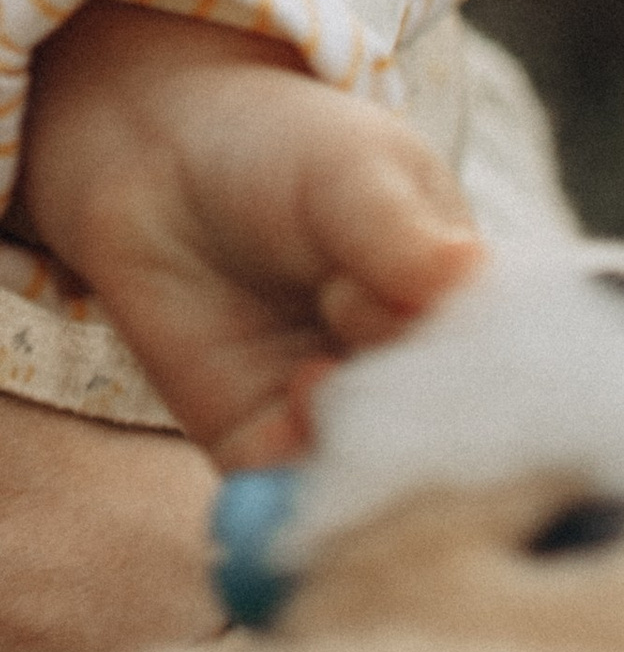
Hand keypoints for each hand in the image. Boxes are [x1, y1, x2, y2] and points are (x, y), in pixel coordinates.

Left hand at [19, 0, 482, 468]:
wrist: (157, 153)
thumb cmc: (278, 149)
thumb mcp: (349, 172)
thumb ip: (396, 234)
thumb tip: (463, 273)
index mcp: (464, 313)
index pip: (494, 372)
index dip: (458, 360)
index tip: (400, 306)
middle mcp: (412, 380)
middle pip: (436, 442)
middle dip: (400, 409)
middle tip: (345, 329)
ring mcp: (341, 421)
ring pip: (370, 483)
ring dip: (347, 453)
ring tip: (310, 374)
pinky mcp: (264, 449)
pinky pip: (292, 502)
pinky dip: (292, 490)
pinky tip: (281, 416)